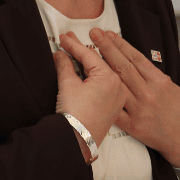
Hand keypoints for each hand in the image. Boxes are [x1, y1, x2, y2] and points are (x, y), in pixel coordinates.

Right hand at [55, 32, 128, 146]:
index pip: (89, 55)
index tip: (64, 37)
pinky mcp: (115, 106)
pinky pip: (108, 84)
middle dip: (84, 50)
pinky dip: (98, 75)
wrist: (77, 142)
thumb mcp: (67, 85)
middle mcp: (118, 86)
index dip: (74, 45)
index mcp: (110, 78)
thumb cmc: (74, 115)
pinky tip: (87, 70)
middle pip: (100, 61)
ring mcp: (119, 97)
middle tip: (70, 39)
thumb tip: (60, 54)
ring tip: (78, 52)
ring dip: (92, 62)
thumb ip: (64, 65)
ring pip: (106, 72)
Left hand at [90, 29, 179, 167]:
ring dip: (101, 69)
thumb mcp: (173, 88)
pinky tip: (92, 88)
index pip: (136, 58)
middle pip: (123, 67)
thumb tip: (137, 64)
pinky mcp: (134, 126)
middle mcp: (148, 93)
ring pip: (116, 85)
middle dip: (107, 48)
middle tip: (95, 34)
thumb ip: (154, 77)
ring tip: (88, 55)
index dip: (121, 44)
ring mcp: (140, 109)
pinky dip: (103, 99)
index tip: (109, 34)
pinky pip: (115, 110)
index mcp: (159, 81)